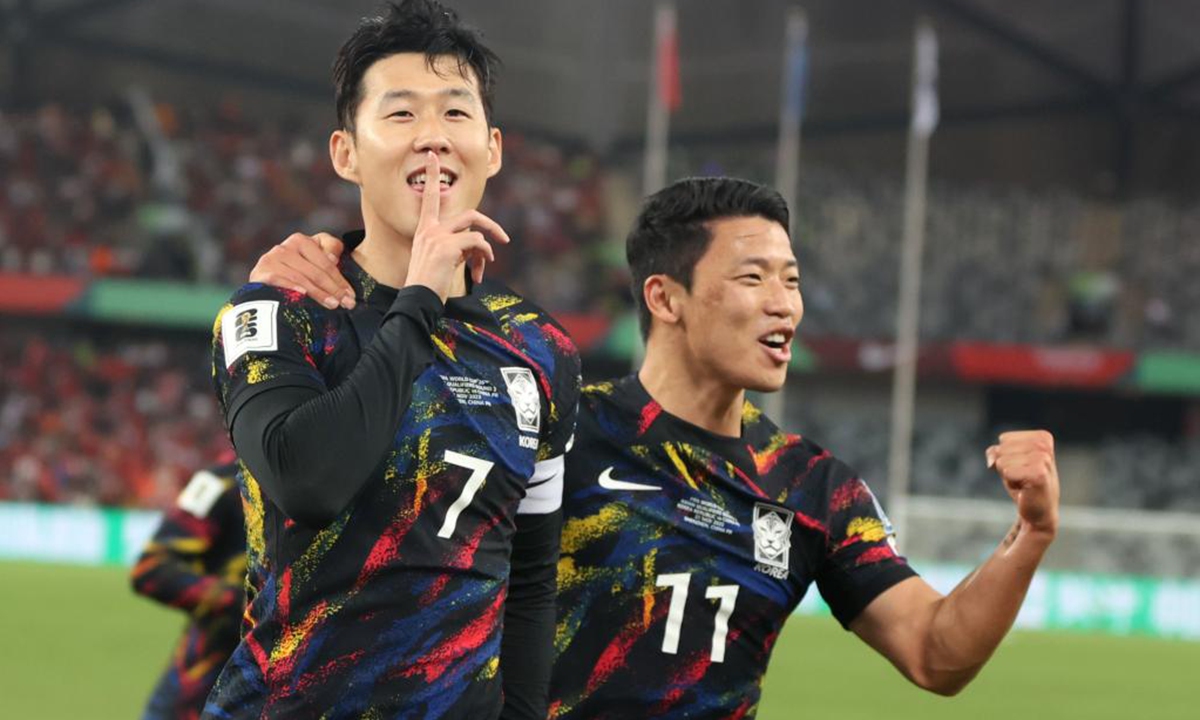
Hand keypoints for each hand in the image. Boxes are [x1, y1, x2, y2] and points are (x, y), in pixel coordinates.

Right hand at [249, 232, 353, 308]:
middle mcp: (287, 246)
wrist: (263, 294)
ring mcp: (273, 258)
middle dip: (335, 289)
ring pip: (303, 277)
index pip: (329, 258)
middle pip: (318, 270)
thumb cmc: (295, 279)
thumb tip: (334, 258)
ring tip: (333, 305)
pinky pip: (281, 280)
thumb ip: (326, 259)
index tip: (350, 294)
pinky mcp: (261, 271)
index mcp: (303, 241)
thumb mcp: (313, 267)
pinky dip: (293, 287)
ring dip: (320, 293)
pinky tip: (303, 295)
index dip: (341, 278)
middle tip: (347, 304)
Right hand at [405, 150, 509, 302]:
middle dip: (490, 225)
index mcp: (425, 230)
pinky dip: (484, 256)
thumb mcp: (440, 260)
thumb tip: (479, 246)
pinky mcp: (447, 247)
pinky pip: (477, 243)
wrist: (417, 300)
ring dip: (486, 250)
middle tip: (504, 239)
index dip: (431, 174)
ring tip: (483, 269)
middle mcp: (430, 229)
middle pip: (469, 214)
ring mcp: (438, 237)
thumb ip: (456, 246)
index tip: (431, 156)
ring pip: (475, 229)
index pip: (429, 198)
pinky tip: (478, 275)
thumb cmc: (428, 284)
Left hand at [986, 430, 1059, 538]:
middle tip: (1022, 477)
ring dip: (1008, 475)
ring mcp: (1043, 459)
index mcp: (1042, 437)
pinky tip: (1025, 488)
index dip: (1007, 456)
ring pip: (1001, 461)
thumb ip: (995, 452)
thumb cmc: (1023, 484)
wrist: (1038, 511)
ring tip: (1024, 483)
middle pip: (1002, 449)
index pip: (1004, 439)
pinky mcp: (1038, 474)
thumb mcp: (1007, 461)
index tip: (1022, 467)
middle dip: (1006, 465)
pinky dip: (1010, 482)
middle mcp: (1044, 445)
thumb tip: (992, 461)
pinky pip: (1006, 472)